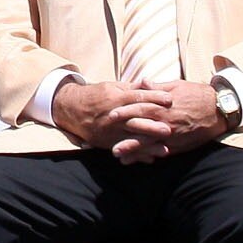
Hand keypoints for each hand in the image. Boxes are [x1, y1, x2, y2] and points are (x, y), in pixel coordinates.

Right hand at [51, 79, 167, 153]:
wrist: (72, 109)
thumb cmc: (96, 96)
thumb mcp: (112, 87)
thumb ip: (131, 88)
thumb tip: (149, 83)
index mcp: (115, 99)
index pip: (137, 98)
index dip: (154, 98)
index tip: (170, 99)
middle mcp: (113, 116)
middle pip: (136, 121)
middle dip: (153, 126)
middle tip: (170, 129)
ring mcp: (110, 131)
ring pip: (131, 138)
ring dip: (148, 145)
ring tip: (164, 150)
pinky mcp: (107, 142)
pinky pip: (124, 149)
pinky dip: (137, 155)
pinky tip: (150, 159)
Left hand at [109, 79, 233, 163]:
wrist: (220, 109)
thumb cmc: (197, 94)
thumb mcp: (176, 86)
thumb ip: (157, 87)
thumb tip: (142, 82)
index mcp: (163, 105)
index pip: (139, 108)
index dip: (124, 111)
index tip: (110, 114)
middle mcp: (166, 122)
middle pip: (140, 128)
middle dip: (123, 133)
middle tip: (107, 138)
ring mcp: (173, 135)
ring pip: (149, 144)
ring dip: (133, 150)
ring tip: (118, 156)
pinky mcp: (180, 145)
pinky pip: (162, 152)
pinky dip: (150, 156)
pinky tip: (140, 161)